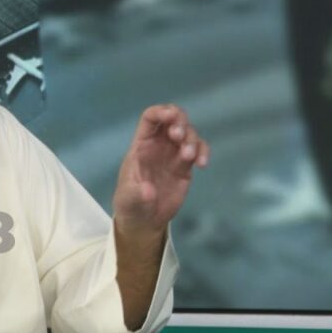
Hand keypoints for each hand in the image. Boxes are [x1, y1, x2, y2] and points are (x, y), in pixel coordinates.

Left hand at [112, 104, 209, 235]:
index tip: (171, 116)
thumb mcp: (128, 200)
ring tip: (189, 157)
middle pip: (174, 118)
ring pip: (189, 133)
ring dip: (192, 140)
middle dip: (180, 121)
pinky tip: (202, 164)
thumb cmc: (130, 205)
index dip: (161, 112)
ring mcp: (173, 154)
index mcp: (141, 145)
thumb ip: (136, 194)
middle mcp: (158, 145)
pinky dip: (203, 152)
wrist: (144, 220)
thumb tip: (148, 191)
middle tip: (178, 137)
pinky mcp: (185, 167)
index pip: (150, 118)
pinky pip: (198, 151)